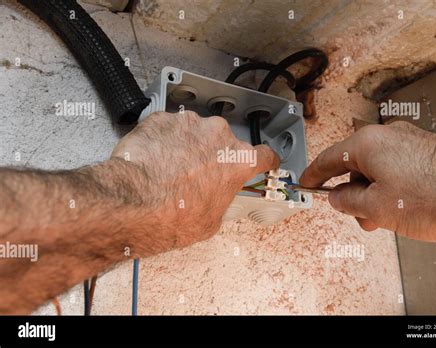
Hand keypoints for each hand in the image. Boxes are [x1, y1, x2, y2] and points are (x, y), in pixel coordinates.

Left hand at [111, 111, 278, 253]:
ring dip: (188, 147)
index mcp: (238, 160)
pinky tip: (155, 160)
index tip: (264, 160)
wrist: (130, 203)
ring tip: (170, 170)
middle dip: (214, 156)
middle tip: (198, 176)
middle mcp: (218, 135)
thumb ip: (222, 200)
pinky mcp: (162, 119)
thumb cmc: (170, 215)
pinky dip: (165, 141)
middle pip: (224, 143)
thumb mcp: (210, 222)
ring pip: (195, 133)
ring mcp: (189, 124)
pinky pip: (169, 128)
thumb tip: (214, 199)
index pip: (264, 155)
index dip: (265, 160)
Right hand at [300, 121, 435, 241]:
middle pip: (354, 165)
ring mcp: (407, 140)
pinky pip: (394, 168)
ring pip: (376, 169)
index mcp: (367, 144)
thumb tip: (337, 197)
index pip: (328, 158)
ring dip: (374, 194)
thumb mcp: (377, 208)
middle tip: (360, 216)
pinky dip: (391, 187)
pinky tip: (403, 205)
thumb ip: (347, 202)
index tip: (305, 183)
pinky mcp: (424, 149)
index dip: (313, 175)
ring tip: (388, 217)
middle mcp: (386, 136)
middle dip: (353, 194)